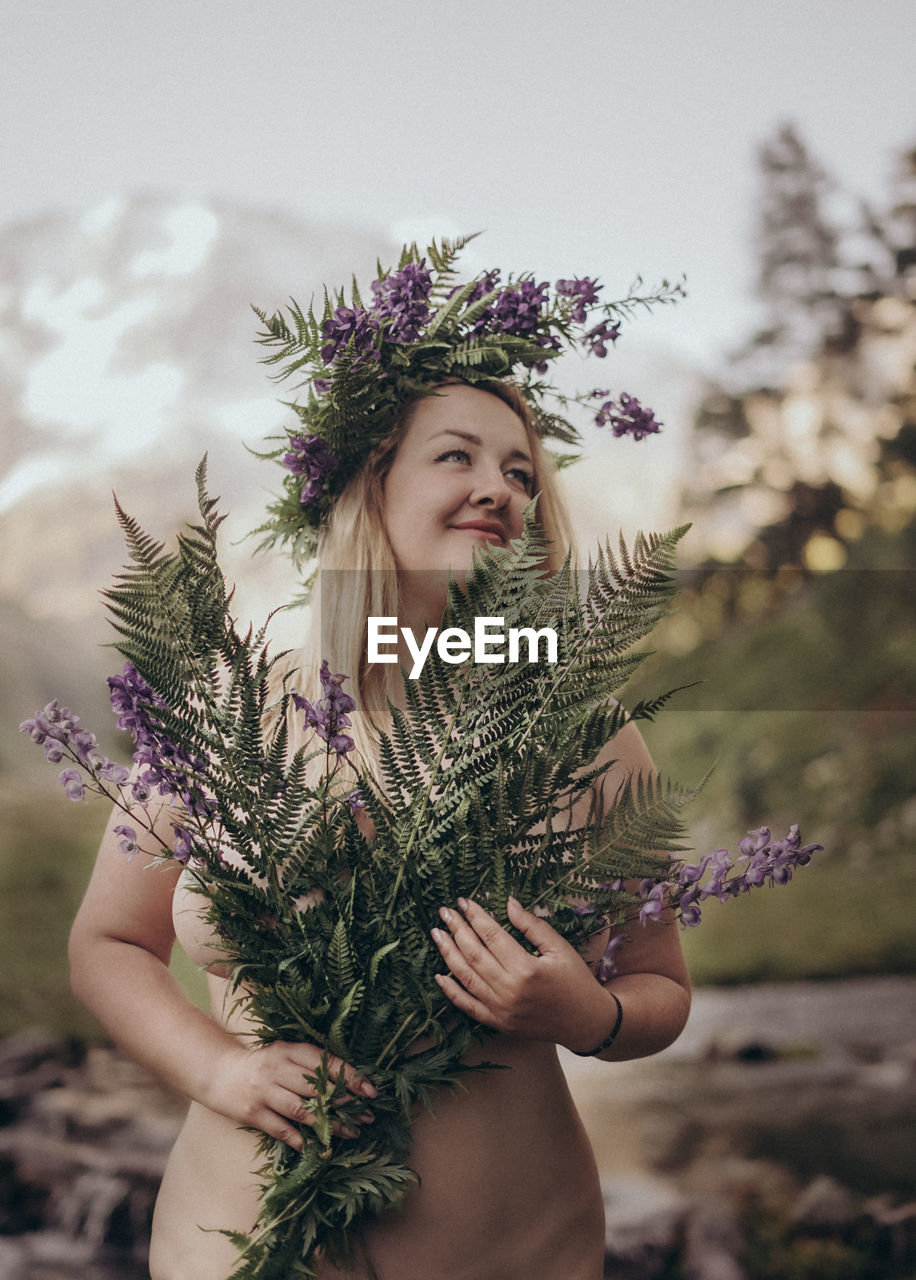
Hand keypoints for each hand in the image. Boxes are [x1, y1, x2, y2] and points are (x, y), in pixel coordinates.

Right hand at [204, 1039, 376, 1149]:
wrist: (220, 1073)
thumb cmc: (262, 1065)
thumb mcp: (285, 1055)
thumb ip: (310, 1064)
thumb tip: (349, 1080)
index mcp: (288, 1050)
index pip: (325, 1063)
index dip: (351, 1077)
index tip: (371, 1092)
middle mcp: (277, 1068)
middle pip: (317, 1088)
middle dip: (345, 1103)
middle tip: (367, 1116)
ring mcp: (264, 1091)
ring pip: (302, 1110)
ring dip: (329, 1124)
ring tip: (350, 1132)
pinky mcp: (253, 1112)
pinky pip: (281, 1128)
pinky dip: (299, 1138)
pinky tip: (317, 1146)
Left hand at [431, 896, 618, 1052]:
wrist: (585, 1022)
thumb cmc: (575, 980)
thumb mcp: (560, 948)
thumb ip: (532, 925)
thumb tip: (508, 902)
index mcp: (526, 969)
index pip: (492, 936)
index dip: (475, 916)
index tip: (463, 901)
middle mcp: (510, 990)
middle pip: (474, 954)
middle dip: (457, 929)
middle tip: (444, 912)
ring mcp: (501, 1010)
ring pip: (466, 978)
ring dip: (448, 954)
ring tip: (437, 934)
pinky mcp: (499, 1023)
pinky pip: (469, 1006)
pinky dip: (452, 992)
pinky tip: (439, 976)